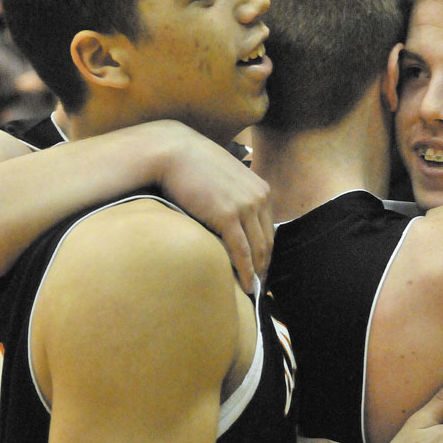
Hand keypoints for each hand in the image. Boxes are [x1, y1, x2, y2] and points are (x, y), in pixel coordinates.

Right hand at [154, 121, 272, 293]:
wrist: (173, 151)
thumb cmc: (193, 165)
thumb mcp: (225, 178)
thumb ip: (235, 196)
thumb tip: (233, 219)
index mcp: (261, 190)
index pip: (269, 229)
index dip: (267, 252)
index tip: (262, 269)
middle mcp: (259, 197)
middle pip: (267, 242)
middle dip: (264, 267)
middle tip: (260, 286)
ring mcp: (245, 206)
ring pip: (258, 249)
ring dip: (257, 273)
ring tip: (252, 290)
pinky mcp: (227, 216)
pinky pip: (241, 251)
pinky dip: (245, 271)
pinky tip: (245, 285)